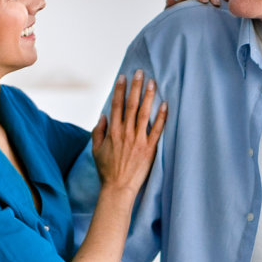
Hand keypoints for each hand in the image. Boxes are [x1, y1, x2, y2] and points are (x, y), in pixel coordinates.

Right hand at [91, 71, 166, 197]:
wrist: (118, 188)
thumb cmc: (106, 170)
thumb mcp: (96, 150)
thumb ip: (98, 131)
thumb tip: (103, 116)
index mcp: (113, 132)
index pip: (116, 105)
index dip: (119, 90)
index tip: (123, 77)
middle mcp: (126, 133)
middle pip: (131, 105)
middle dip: (135, 87)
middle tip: (140, 72)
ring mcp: (138, 140)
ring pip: (144, 114)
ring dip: (149, 97)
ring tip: (153, 82)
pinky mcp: (149, 149)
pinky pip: (157, 130)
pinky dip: (161, 117)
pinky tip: (165, 105)